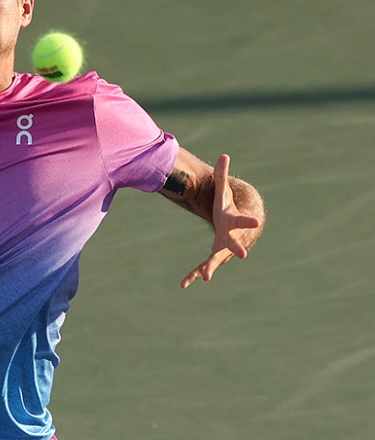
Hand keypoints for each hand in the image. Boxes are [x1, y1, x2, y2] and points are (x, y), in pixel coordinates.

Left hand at [180, 154, 262, 287]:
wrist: (235, 229)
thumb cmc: (228, 208)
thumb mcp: (224, 191)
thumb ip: (222, 175)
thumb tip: (223, 155)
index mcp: (233, 223)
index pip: (243, 221)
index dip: (249, 221)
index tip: (255, 222)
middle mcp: (230, 239)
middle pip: (234, 244)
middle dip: (237, 249)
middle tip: (243, 254)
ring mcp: (222, 250)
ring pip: (216, 259)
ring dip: (211, 267)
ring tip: (206, 276)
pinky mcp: (213, 257)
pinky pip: (203, 266)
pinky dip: (194, 274)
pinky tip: (183, 284)